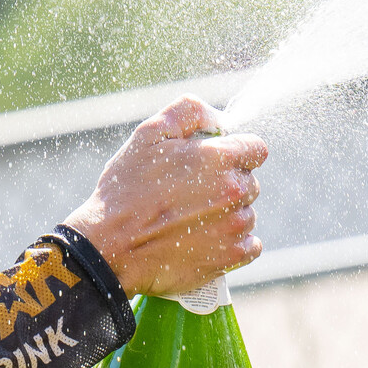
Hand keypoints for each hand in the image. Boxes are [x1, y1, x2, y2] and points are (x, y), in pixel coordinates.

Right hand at [63, 97, 267, 297]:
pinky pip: (250, 245)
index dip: (236, 151)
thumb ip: (188, 111)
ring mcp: (234, 226)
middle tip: (192, 192)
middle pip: (249, 181)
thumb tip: (220, 118)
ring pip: (247, 212)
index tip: (215, 162)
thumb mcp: (148, 135)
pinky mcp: (230, 256)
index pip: (256, 148)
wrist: (112, 247)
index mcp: (218, 157)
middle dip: (228, 182)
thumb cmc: (126, 190)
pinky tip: (205, 239)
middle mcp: (234, 191)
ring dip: (228, 213)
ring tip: (192, 219)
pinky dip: (233, 242)